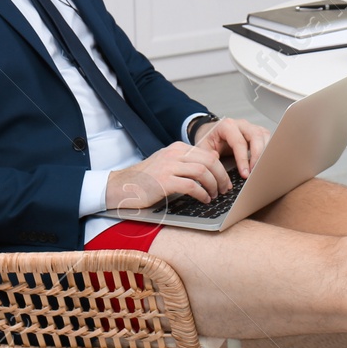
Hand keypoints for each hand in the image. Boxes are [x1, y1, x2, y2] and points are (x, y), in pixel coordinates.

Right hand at [107, 142, 231, 209]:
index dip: (220, 168)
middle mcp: (174, 154)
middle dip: (221, 176)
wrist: (121, 186)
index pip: (207, 154)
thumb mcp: (167, 163)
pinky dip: (202, 193)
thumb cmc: (146, 179)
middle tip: (225, 189)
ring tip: (214, 195)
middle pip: (209, 161)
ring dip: (213, 185)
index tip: (224, 180)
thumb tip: (211, 165)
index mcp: (177, 148)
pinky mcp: (164, 181)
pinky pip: (191, 186)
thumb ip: (186, 163)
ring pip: (202, 172)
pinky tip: (204, 199)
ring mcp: (168, 166)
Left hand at [193, 117, 270, 177]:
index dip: (243, 160)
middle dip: (257, 156)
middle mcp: (241, 124)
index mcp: (227, 126)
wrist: (210, 131)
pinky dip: (268, 150)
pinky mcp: (257, 132)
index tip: (245, 174)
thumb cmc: (208, 138)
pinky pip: (267, 138)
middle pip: (256, 136)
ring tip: (260, 168)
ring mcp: (250, 127)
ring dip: (265, 152)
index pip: (239, 142)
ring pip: (264, 136)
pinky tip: (264, 161)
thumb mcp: (203, 147)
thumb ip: (209, 156)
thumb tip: (220, 167)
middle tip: (255, 172)